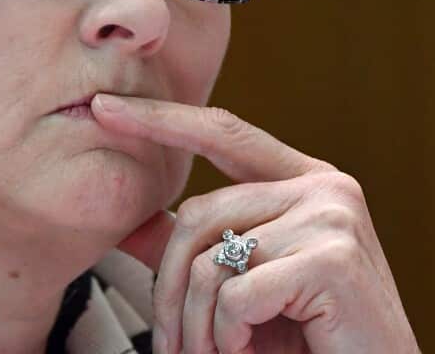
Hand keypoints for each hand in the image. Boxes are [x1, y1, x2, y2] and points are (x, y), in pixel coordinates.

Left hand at [92, 94, 418, 353]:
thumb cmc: (313, 344)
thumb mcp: (245, 289)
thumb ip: (196, 250)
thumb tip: (131, 222)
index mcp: (306, 183)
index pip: (223, 132)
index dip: (161, 118)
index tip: (102, 105)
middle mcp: (325, 188)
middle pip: (198, 213)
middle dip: (170, 290)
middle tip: (171, 348)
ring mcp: (333, 218)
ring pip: (211, 260)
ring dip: (197, 326)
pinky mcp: (333, 260)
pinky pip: (235, 294)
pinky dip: (228, 336)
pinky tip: (250, 350)